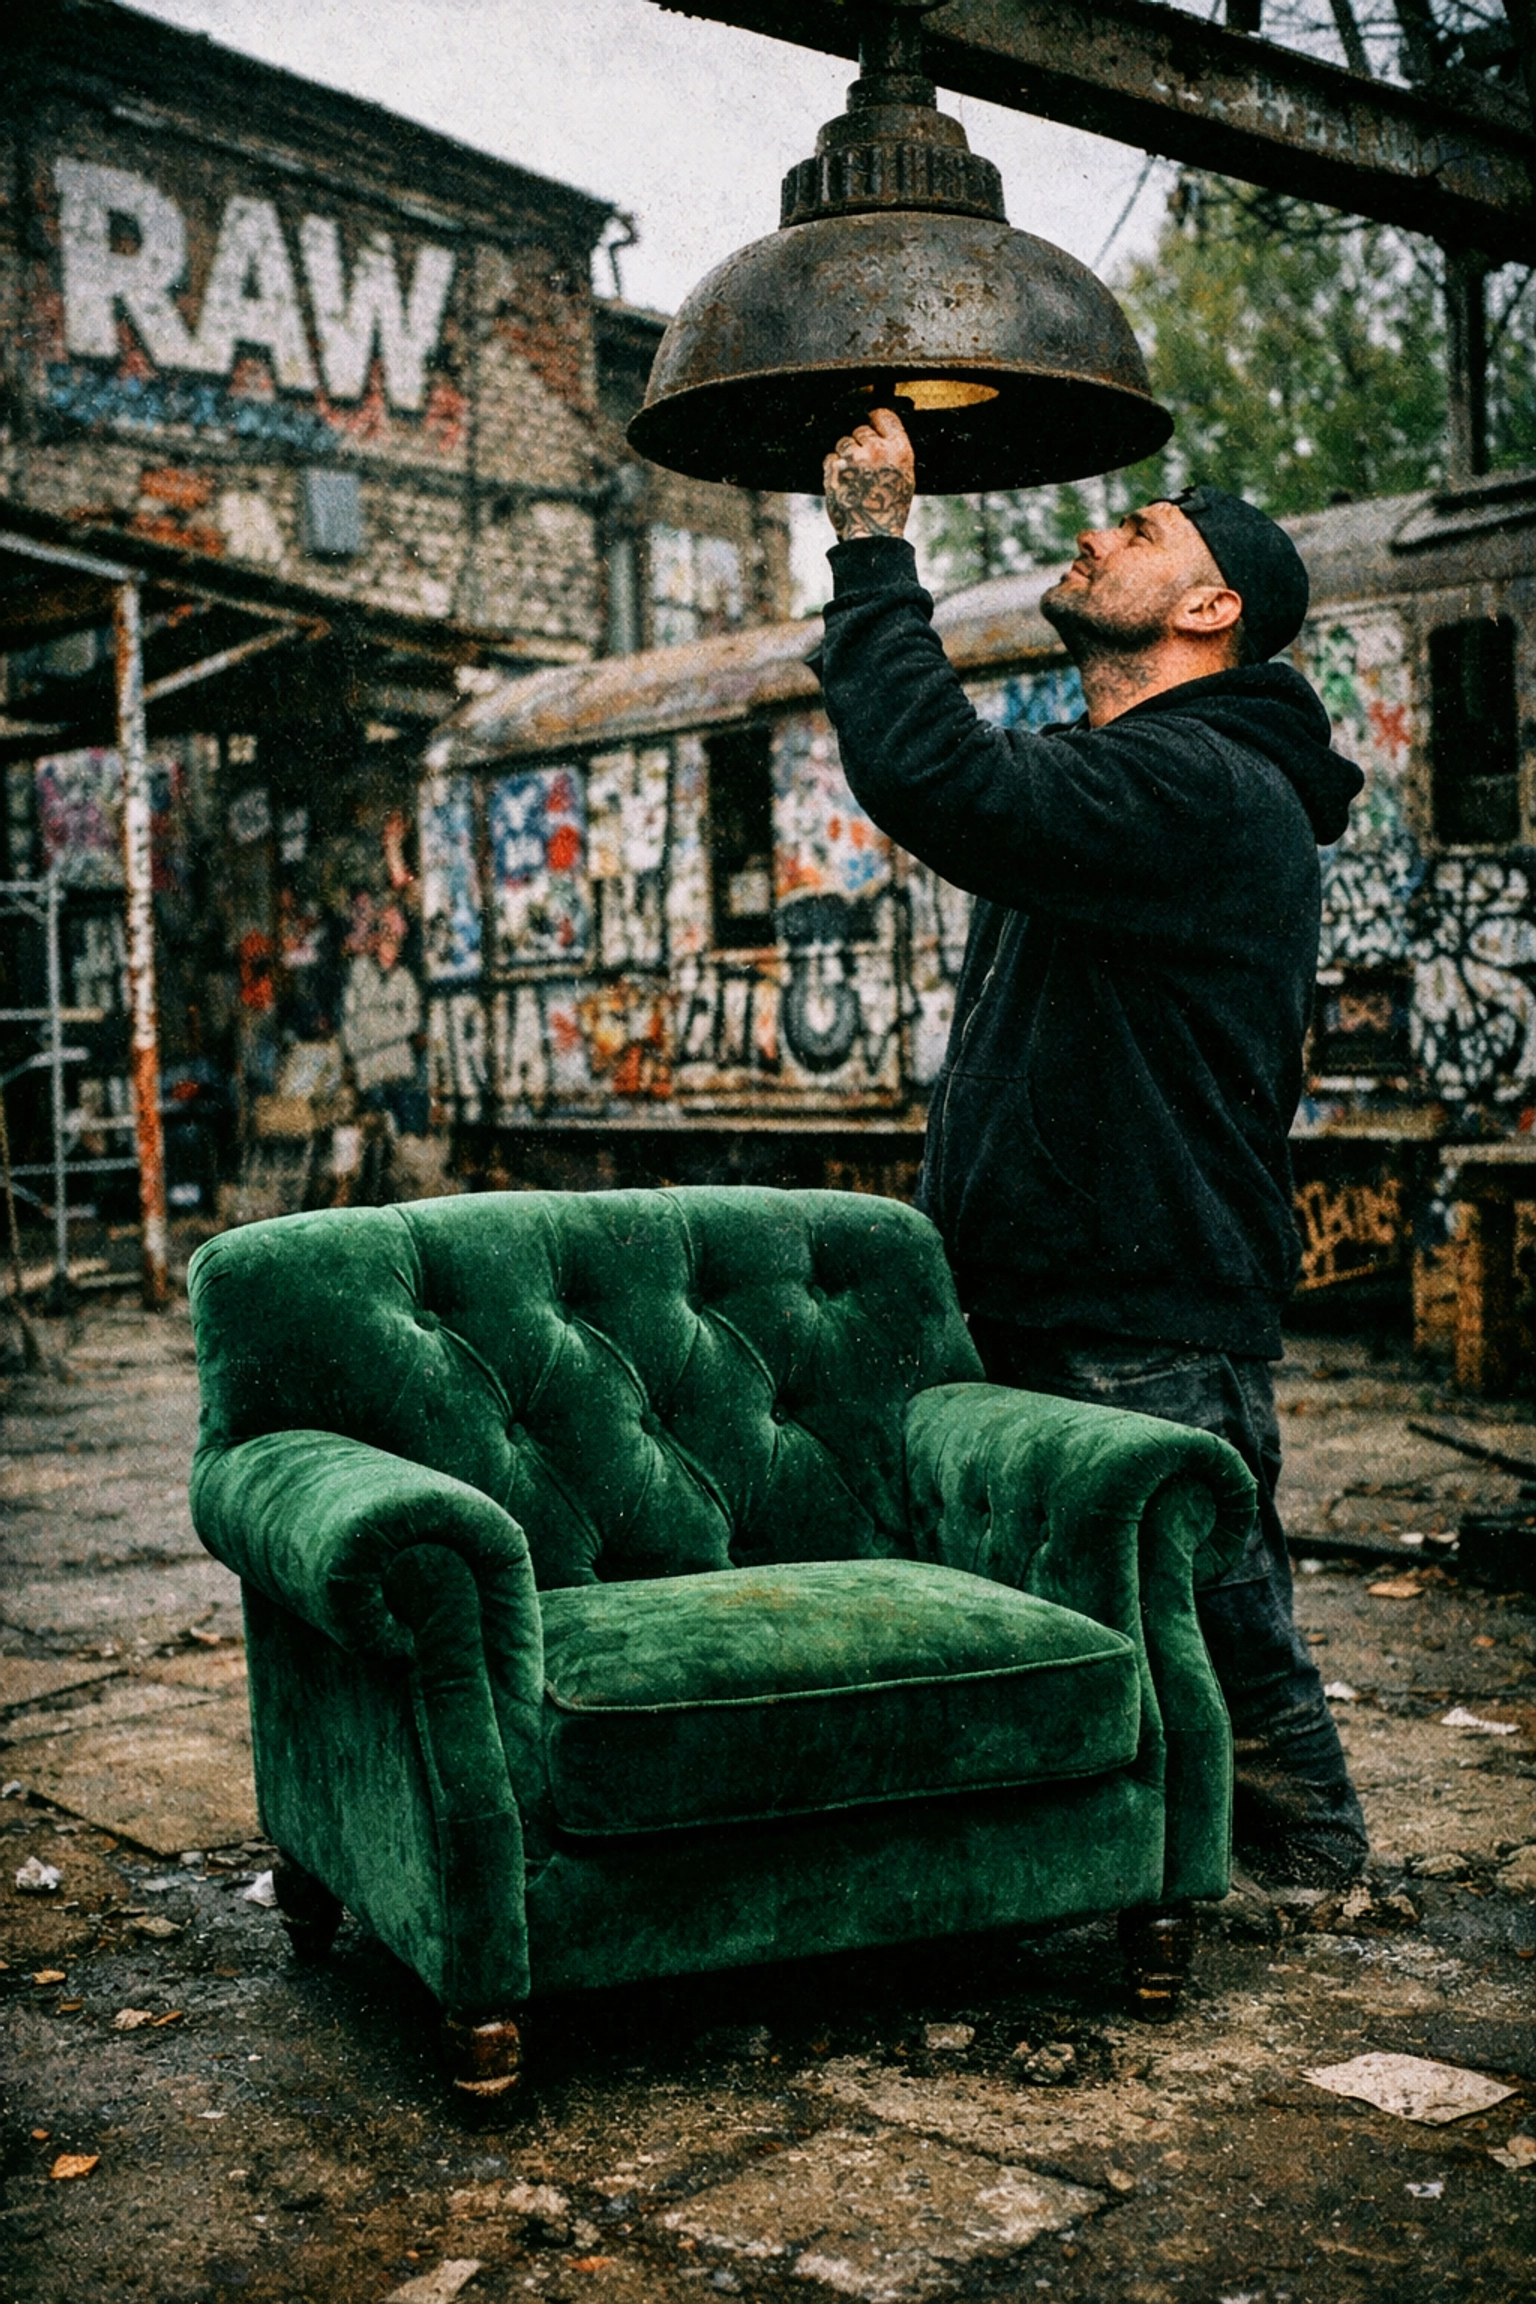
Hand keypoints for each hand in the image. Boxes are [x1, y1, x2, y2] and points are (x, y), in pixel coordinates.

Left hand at [823, 406, 914, 540]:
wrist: (872, 535)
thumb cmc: (889, 508)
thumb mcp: (905, 475)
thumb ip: (894, 450)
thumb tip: (878, 429)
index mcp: (900, 450)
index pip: (884, 416)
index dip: (875, 419)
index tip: (871, 423)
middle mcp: (877, 450)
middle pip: (861, 429)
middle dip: (860, 444)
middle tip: (863, 467)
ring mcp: (854, 459)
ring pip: (844, 442)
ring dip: (845, 456)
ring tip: (854, 478)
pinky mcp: (835, 469)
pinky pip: (830, 458)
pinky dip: (834, 469)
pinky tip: (844, 485)